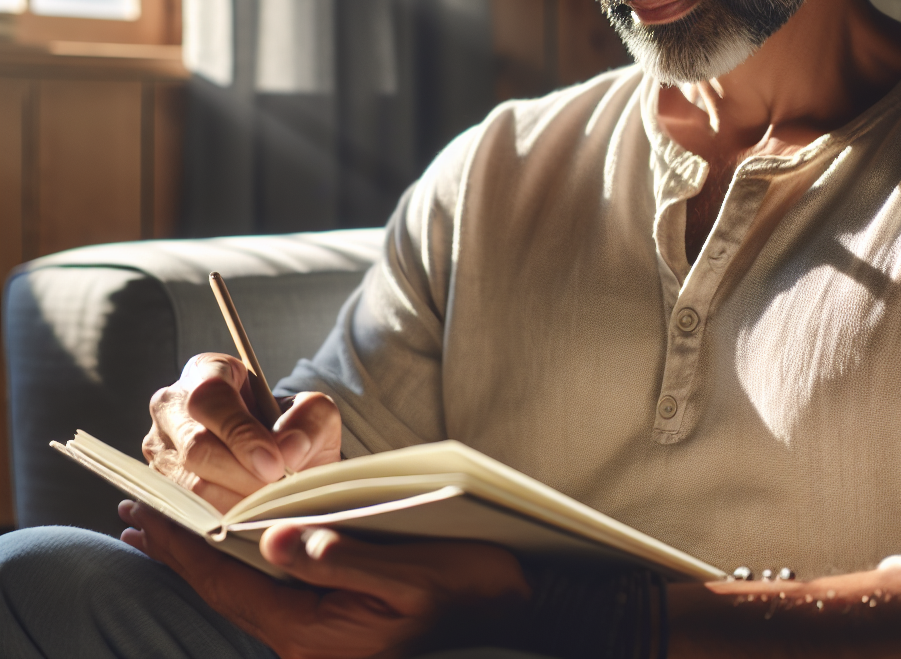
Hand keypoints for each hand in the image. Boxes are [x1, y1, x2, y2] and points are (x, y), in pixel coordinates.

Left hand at [119, 501, 530, 658]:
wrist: (507, 612)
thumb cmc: (464, 586)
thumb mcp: (406, 572)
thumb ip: (340, 558)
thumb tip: (275, 540)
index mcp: (316, 632)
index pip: (231, 586)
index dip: (183, 551)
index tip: (143, 517)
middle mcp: (307, 644)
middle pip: (225, 595)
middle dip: (179, 555)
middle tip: (133, 516)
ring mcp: (318, 642)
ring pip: (242, 598)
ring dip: (204, 562)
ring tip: (164, 532)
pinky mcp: (331, 631)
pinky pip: (267, 600)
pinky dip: (237, 570)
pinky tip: (231, 549)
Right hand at [144, 353, 341, 511]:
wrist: (280, 462)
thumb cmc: (291, 428)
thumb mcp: (313, 413)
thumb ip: (309, 420)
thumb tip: (290, 449)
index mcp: (206, 372)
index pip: (211, 399)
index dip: (242, 435)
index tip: (275, 465)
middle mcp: (172, 407)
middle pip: (196, 448)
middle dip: (242, 477)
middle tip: (277, 493)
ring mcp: (159, 450)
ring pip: (187, 486)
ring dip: (233, 504)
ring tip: (267, 509)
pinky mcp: (157, 489)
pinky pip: (181, 513)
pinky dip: (218, 523)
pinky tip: (246, 525)